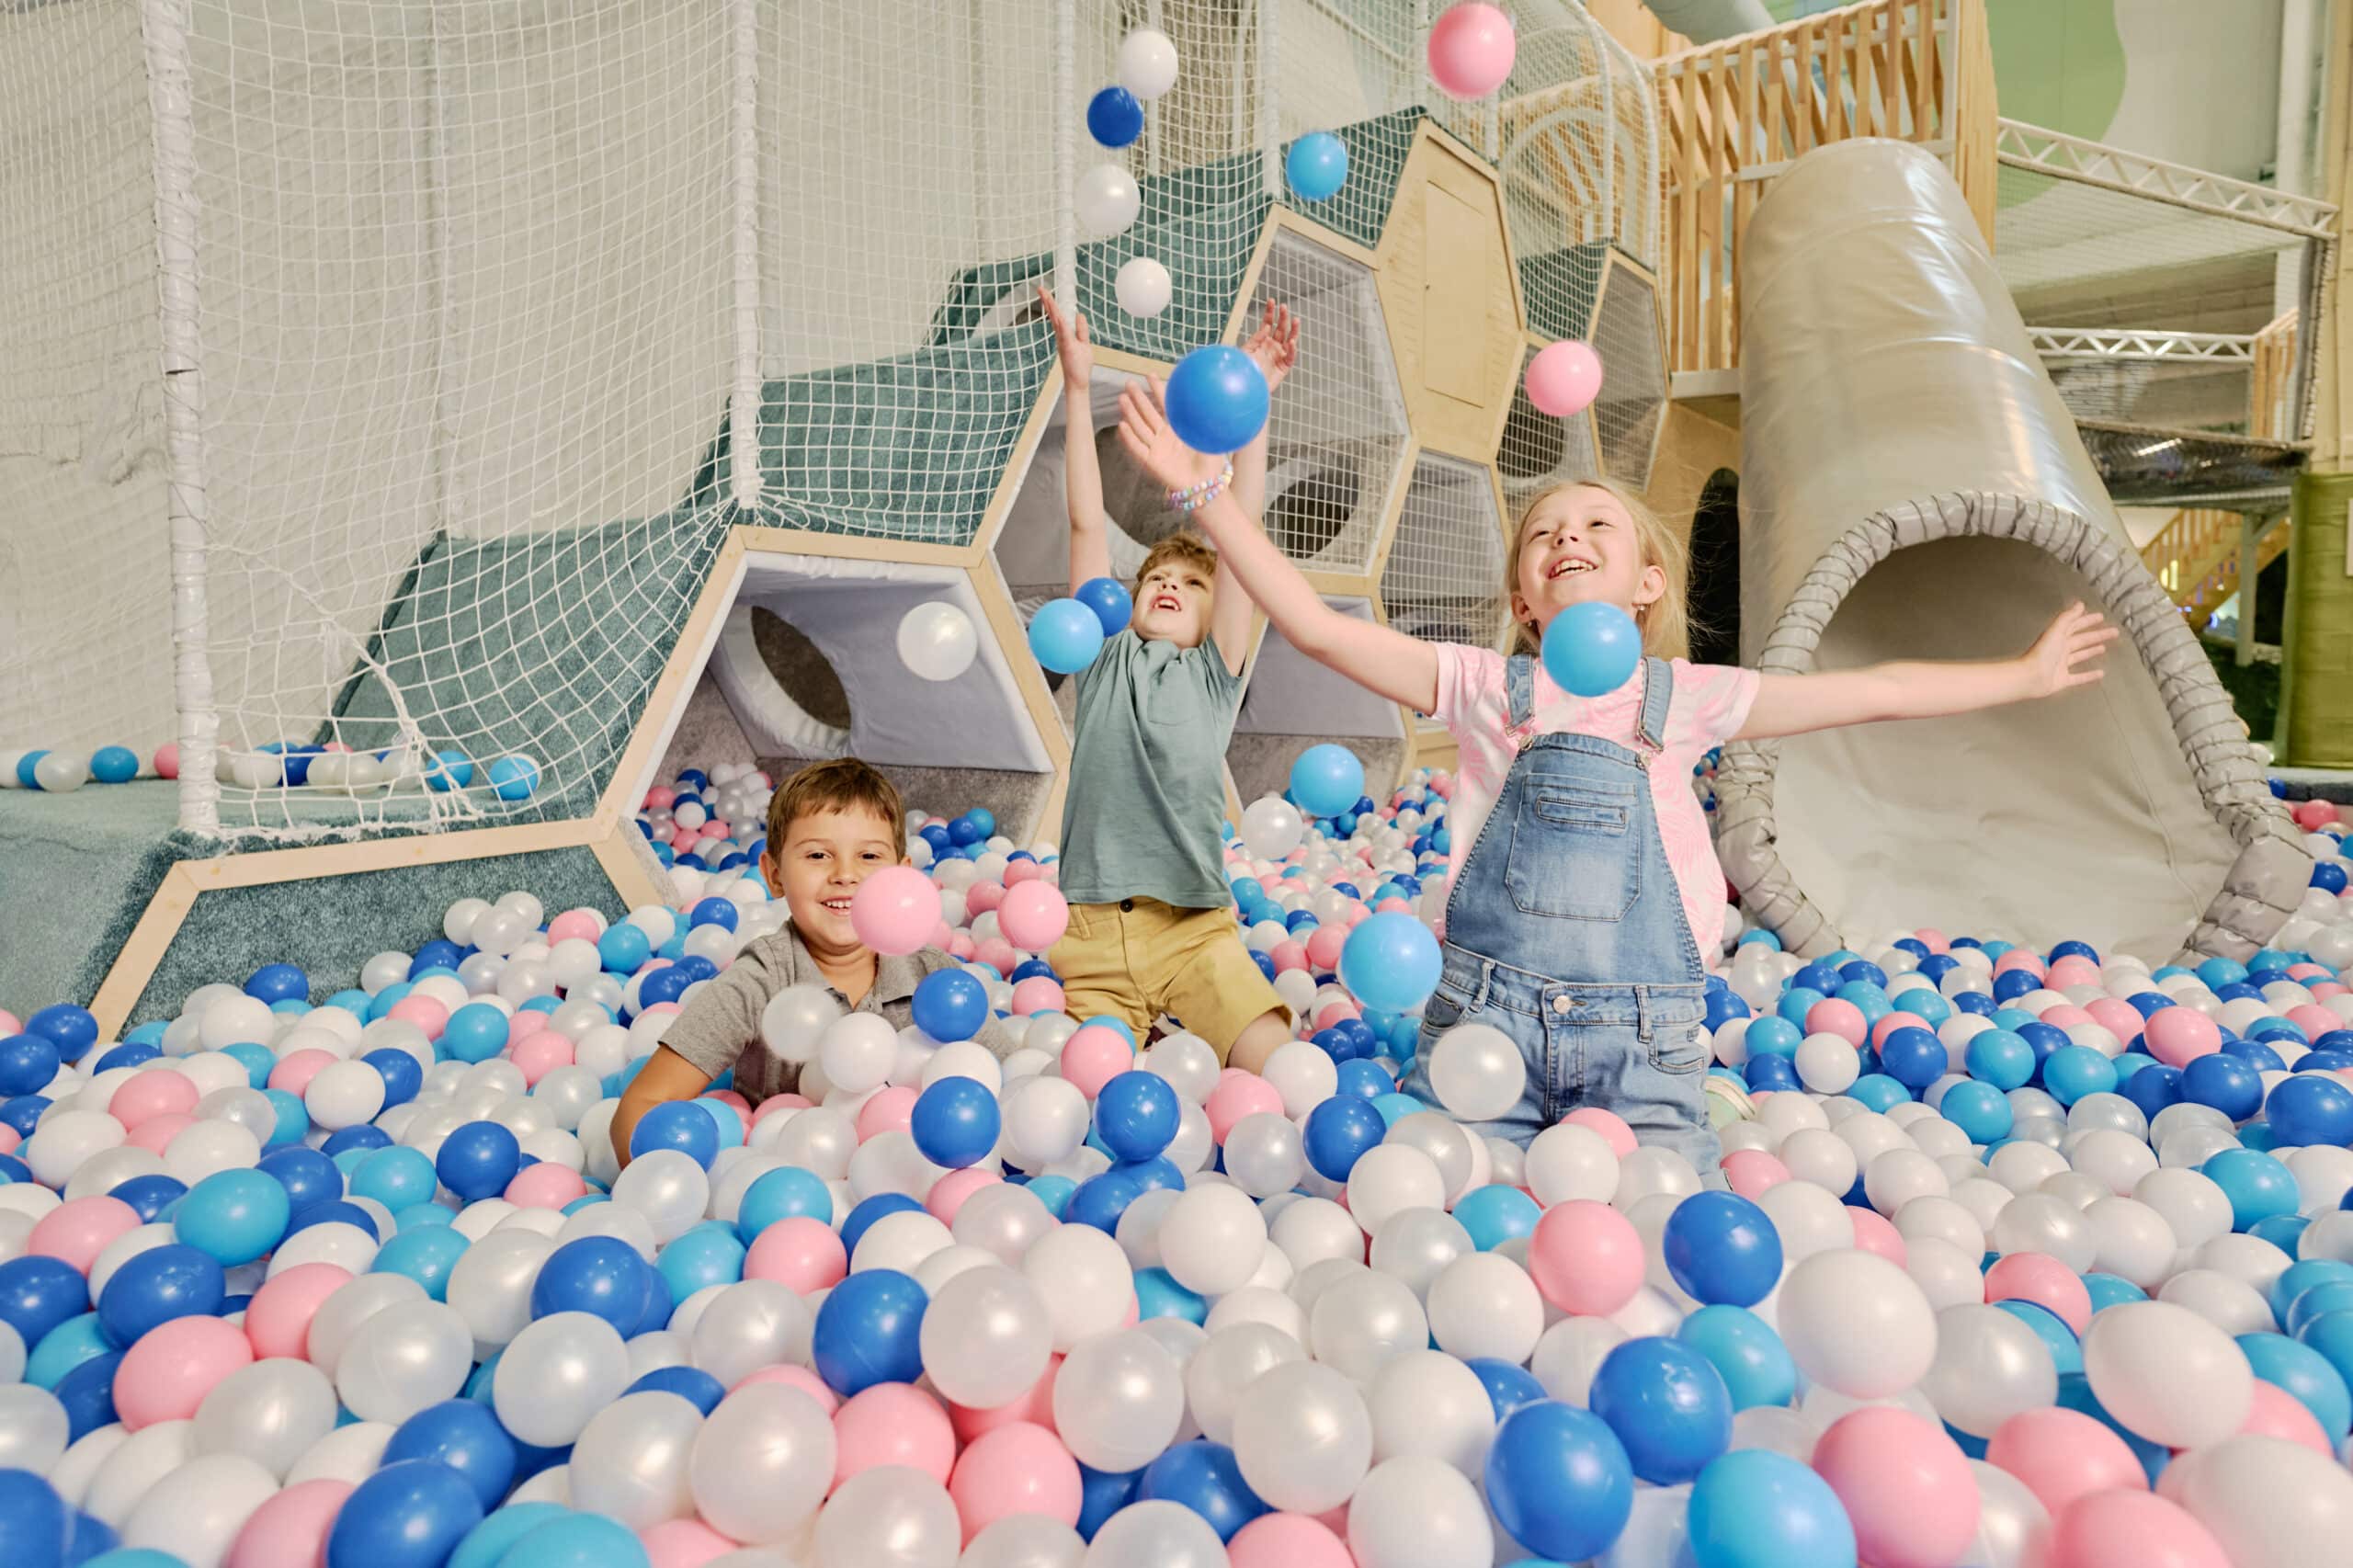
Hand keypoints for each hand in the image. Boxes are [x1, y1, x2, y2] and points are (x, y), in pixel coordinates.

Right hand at [1036, 283, 1091, 391]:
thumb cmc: (1080, 366)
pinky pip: (1064, 335)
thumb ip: (1081, 329)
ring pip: (1057, 322)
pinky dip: (1061, 325)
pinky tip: (1058, 316)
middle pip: (1054, 316)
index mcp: (1065, 335)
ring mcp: (1063, 343)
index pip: (1058, 316)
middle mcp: (1061, 337)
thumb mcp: (1084, 343)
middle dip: (1048, 302)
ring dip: (1052, 309)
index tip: (1045, 292)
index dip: (1052, 303)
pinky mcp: (1068, 349)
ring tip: (1045, 296)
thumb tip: (1079, 314)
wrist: (1078, 382)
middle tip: (1040, 288)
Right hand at [1116, 378, 1226, 492]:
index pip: (1165, 405)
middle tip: (1128, 383)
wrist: (1206, 485)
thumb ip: (1206, 418)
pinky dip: (1129, 438)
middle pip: (1147, 414)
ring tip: (1122, 398)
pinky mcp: (1151, 463)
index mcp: (1178, 428)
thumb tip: (1210, 395)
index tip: (1149, 374)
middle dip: (1138, 398)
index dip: (1157, 389)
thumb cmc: (1211, 463)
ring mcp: (1156, 449)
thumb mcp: (1211, 435)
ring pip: (1139, 428)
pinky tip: (1122, 425)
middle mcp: (1164, 437)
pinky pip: (1137, 448)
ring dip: (1130, 413)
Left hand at [1242, 300, 1300, 394]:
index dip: (1270, 312)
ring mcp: (1279, 355)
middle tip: (1284, 307)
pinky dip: (1291, 349)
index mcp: (1262, 340)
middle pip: (1280, 328)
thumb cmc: (1243, 370)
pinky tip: (1290, 342)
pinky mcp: (1284, 367)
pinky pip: (1290, 356)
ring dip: (1293, 329)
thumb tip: (1265, 327)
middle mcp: (1272, 346)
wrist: (1246, 388)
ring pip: (1289, 339)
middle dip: (1282, 317)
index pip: (1268, 322)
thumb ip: (1255, 339)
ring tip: (1295, 319)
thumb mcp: (1246, 351)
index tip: (1271, 301)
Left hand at [2019, 601, 2118, 697]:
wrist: (2030, 676)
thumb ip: (2067, 617)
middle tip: (2113, 632)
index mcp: (2057, 637)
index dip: (2088, 620)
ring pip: (2079, 656)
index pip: (2075, 626)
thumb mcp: (2056, 631)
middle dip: (2097, 635)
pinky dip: (2089, 676)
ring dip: (2091, 651)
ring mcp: (2061, 665)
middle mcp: (2059, 650)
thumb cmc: (2041, 654)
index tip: (2101, 617)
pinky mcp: (2062, 680)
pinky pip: (2079, 677)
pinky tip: (2100, 673)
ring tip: (2103, 647)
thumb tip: (2079, 604)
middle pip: (2081, 640)